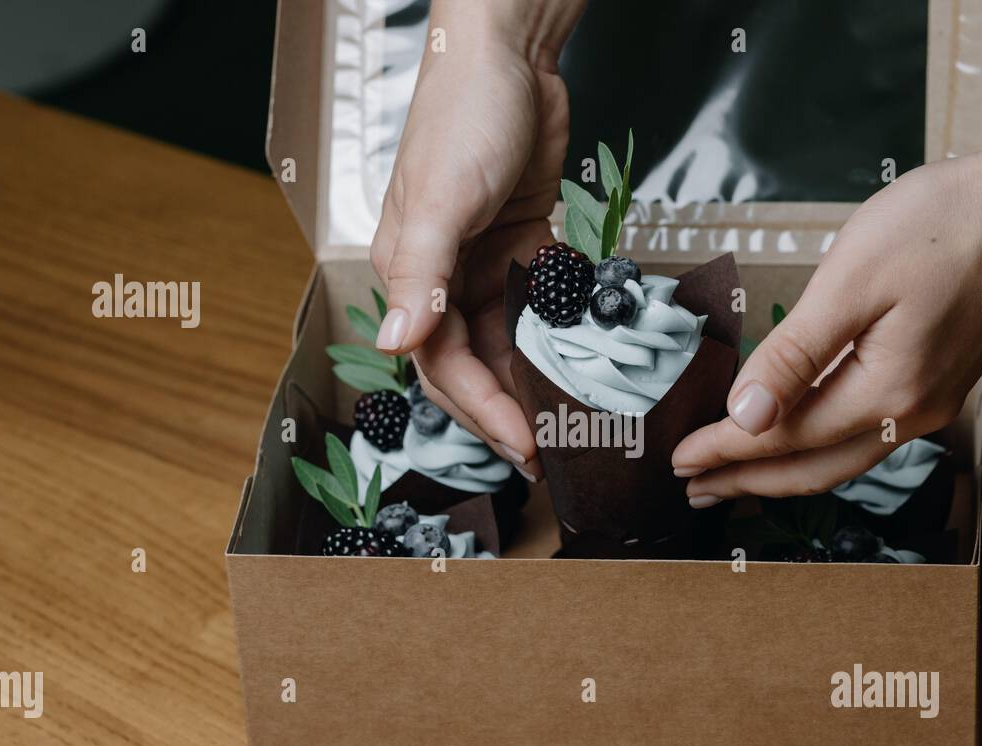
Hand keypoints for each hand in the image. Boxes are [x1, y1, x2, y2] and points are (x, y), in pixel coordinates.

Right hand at [370, 2, 583, 476]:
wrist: (513, 57)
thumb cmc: (464, 116)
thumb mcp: (440, 199)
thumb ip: (420, 276)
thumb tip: (396, 343)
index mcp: (409, 271)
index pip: (440, 364)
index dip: (480, 410)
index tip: (523, 445)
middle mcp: (444, 277)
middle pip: (473, 365)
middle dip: (507, 412)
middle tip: (549, 452)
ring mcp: (486, 264)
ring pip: (508, 344)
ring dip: (534, 383)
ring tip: (570, 421)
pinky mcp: (526, 249)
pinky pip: (541, 310)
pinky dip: (557, 338)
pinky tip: (585, 365)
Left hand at [673, 146, 981, 503]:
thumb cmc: (941, 227)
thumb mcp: (850, 284)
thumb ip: (793, 357)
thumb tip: (746, 418)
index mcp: (886, 393)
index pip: (783, 438)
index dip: (725, 450)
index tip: (678, 459)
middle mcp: (910, 415)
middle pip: (811, 469)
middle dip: (746, 481)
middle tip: (693, 489)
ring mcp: (927, 405)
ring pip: (838, 460)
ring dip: (779, 471)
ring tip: (731, 478)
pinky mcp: (934, 386)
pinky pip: (862, 437)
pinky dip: (815, 447)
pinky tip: (792, 440)